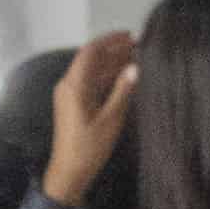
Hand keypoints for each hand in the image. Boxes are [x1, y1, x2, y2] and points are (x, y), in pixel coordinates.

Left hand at [44, 31, 138, 199]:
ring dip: (112, 63)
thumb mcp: (110, 119)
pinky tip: (125, 76)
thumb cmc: (89, 147)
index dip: (110, 40)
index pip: (91, 51)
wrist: (69, 173)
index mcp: (74, 85)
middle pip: (92, 59)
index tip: (131, 35)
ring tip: (138, 58)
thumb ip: (123, 90)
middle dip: (114, 50)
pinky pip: (91, 83)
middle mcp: (69, 85)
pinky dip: (107, 77)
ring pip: (93, 71)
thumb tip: (136, 67)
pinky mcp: (74, 104)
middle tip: (140, 47)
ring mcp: (70, 94)